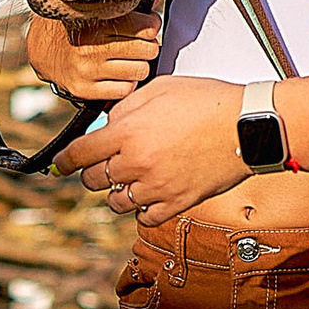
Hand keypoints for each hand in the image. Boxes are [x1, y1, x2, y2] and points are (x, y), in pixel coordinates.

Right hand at [25, 5, 159, 106]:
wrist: (41, 50)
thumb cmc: (73, 28)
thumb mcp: (95, 10)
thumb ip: (124, 7)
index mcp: (95, 22)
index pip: (145, 27)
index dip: (152, 26)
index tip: (148, 26)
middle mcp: (91, 47)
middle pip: (147, 50)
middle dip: (148, 46)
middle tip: (140, 44)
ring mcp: (87, 70)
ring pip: (140, 71)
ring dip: (138, 66)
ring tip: (128, 60)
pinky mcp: (84, 89)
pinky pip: (125, 90)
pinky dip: (126, 83)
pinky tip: (119, 75)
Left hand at [60, 77, 243, 222]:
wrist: (247, 126)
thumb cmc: (208, 102)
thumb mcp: (160, 90)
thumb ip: (127, 108)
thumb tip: (108, 124)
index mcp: (129, 133)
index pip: (80, 154)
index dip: (65, 161)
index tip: (60, 165)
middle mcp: (137, 164)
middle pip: (94, 181)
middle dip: (93, 172)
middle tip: (104, 164)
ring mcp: (157, 187)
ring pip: (117, 203)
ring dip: (117, 192)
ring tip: (130, 179)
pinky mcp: (178, 203)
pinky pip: (146, 218)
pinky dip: (142, 210)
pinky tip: (149, 195)